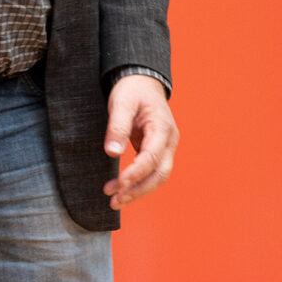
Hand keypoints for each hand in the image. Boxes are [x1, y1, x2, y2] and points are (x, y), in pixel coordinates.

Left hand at [102, 74, 177, 208]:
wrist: (143, 81)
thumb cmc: (133, 90)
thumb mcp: (122, 102)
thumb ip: (117, 127)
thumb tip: (112, 153)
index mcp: (162, 128)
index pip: (151, 158)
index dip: (135, 174)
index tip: (117, 184)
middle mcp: (169, 140)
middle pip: (160, 174)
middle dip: (138, 190)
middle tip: (115, 200)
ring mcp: (165, 146)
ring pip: (158, 176)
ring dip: (138, 190)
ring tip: (115, 200)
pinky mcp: (157, 150)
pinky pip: (152, 171)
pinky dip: (138, 182)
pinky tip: (122, 189)